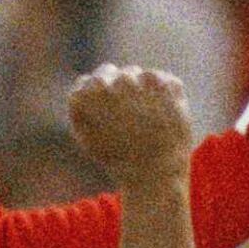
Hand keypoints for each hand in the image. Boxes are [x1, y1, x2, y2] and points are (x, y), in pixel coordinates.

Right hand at [68, 65, 192, 186]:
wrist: (154, 173)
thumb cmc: (117, 158)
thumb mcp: (86, 135)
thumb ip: (80, 106)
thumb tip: (88, 82)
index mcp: (90, 92)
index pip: (91, 81)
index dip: (100, 98)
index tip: (110, 115)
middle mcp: (116, 81)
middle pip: (118, 74)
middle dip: (124, 92)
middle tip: (132, 120)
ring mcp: (144, 80)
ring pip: (142, 76)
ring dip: (146, 92)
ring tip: (149, 121)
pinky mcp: (168, 84)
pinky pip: (166, 81)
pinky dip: (167, 96)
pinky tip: (163, 117)